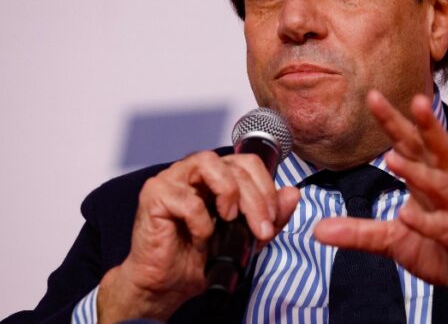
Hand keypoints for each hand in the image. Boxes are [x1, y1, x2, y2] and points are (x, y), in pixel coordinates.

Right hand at [97, 151, 299, 322]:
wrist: (168, 285)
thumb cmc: (200, 258)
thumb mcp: (246, 238)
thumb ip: (269, 217)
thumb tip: (292, 194)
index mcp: (216, 176)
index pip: (249, 162)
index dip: (266, 187)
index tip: (271, 219)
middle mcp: (194, 171)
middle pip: (234, 165)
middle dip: (255, 198)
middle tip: (261, 228)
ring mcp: (172, 179)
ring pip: (208, 162)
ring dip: (228, 192)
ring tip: (230, 218)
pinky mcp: (154, 195)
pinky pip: (186, 199)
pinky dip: (200, 221)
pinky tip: (200, 237)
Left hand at [314, 90, 447, 318]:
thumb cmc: (443, 250)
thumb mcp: (394, 239)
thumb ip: (359, 231)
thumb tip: (318, 230)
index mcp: (429, 182)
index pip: (410, 144)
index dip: (394, 121)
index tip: (373, 96)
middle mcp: (445, 189)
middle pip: (431, 150)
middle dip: (416, 125)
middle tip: (400, 100)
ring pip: (440, 184)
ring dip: (416, 170)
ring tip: (391, 157)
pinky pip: (444, 227)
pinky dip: (426, 221)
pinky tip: (406, 214)